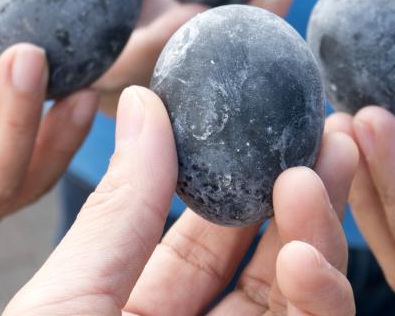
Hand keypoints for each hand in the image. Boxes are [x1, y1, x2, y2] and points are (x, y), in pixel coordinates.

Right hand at [0, 0, 297, 114]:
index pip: (130, 63)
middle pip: (195, 73)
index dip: (167, 39)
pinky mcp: (199, 61)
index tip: (202, 9)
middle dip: (241, 35)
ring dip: (263, 16)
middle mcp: (138, 83)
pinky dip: (259, 2)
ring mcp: (172, 76)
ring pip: (223, 61)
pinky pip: (234, 43)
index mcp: (96, 63)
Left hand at [4, 87, 357, 314]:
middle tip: (328, 124)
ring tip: (325, 161)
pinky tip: (303, 251)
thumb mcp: (66, 299)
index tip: (261, 110)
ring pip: (297, 290)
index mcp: (129, 313)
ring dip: (318, 227)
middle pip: (260, 257)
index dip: (233, 174)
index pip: (195, 238)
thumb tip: (142, 100)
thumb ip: (118, 211)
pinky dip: (320, 294)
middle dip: (298, 187)